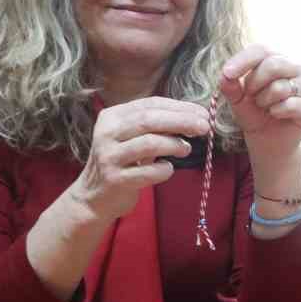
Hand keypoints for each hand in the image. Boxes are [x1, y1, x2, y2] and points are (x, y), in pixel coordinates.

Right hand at [69, 96, 209, 221]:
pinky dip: (165, 169)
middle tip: (205, 127)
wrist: (95, 196)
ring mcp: (109, 156)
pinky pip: (149, 172)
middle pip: (150, 120)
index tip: (203, 113)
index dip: (180, 107)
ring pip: (149, 143)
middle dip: (182, 121)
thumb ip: (158, 127)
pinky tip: (167, 169)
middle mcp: (106, 133)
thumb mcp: (134, 138)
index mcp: (112, 116)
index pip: (150, 104)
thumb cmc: (123, 162)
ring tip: (185, 150)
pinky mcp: (115, 179)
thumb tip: (195, 117)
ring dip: (175, 145)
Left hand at [221, 44, 300, 166]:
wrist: (268, 140)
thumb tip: (226, 76)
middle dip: (254, 84)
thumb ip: (230, 86)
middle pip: (273, 65)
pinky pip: (290, 104)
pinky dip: (276, 112)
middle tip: (251, 96)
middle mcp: (295, 68)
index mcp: (276, 59)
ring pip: (280, 87)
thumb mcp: (236, 99)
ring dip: (264, 101)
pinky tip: (276, 115)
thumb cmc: (254, 113)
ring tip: (265, 107)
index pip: (262, 50)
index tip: (227, 73)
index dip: (244, 60)